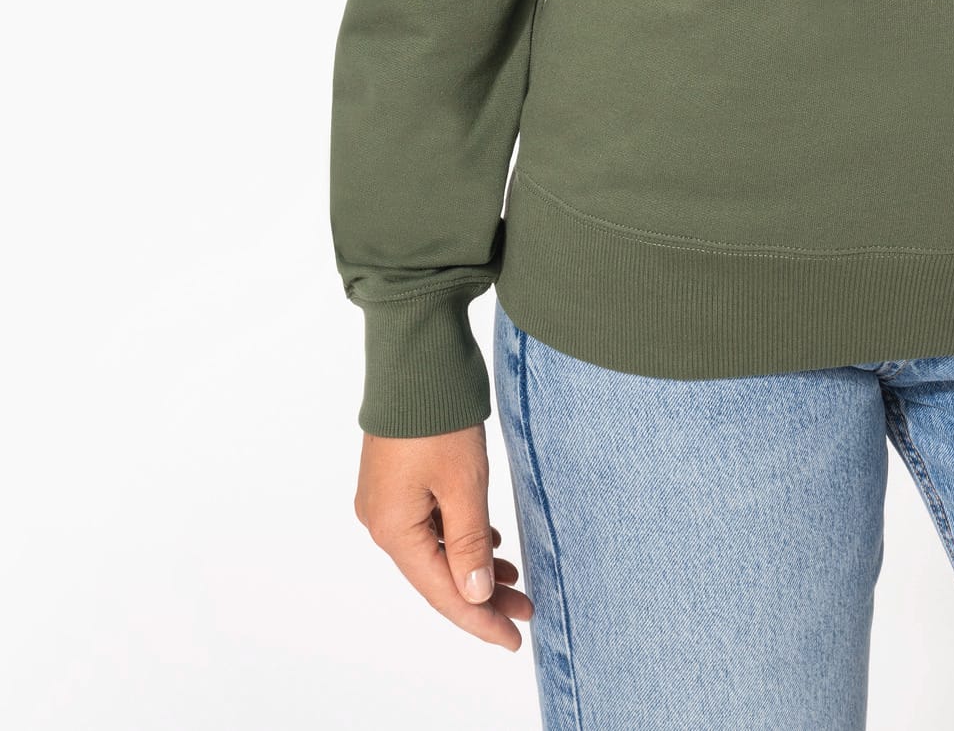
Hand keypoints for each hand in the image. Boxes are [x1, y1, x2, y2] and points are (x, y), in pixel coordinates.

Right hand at [354, 422, 533, 649]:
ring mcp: (386, 501)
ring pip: (436, 549)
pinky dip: (462, 538)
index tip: (515, 639)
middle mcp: (382, 522)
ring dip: (474, 565)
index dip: (480, 620)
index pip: (442, 592)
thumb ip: (469, 544)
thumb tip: (474, 596)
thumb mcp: (464, 484)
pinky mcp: (396, 481)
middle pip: (438, 574)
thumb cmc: (438, 419)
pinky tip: (489, 543)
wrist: (414, 358)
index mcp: (393, 530)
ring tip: (516, 578)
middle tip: (528, 608)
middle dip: (483, 594)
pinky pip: (431, 525)